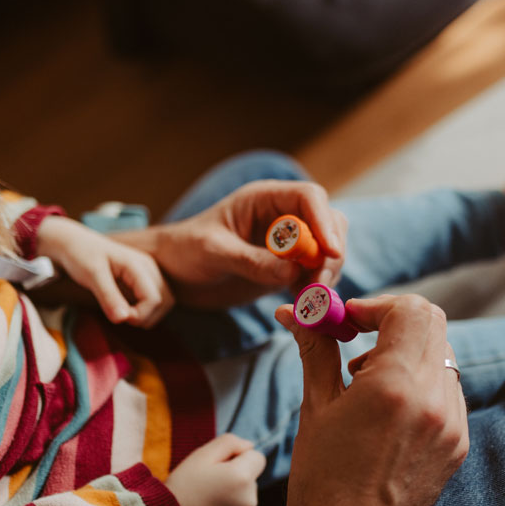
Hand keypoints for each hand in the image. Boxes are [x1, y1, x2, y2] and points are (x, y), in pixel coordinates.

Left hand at [35, 216, 173, 326]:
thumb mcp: (92, 275)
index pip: (154, 299)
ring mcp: (149, 271)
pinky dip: (146, 309)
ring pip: (164, 301)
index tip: (119, 318)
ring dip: (149, 314)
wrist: (73, 242)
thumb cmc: (80, 255)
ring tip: (125, 313)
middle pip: (165, 301)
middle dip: (146, 316)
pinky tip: (128, 308)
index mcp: (138, 265)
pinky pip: (156, 298)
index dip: (140, 315)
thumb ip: (108, 297)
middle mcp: (149, 267)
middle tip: (122, 317)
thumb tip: (123, 319)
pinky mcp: (145, 277)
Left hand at [123, 180, 346, 307]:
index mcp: (265, 199)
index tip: (331, 252)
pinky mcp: (287, 269)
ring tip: (308, 300)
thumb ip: (250, 260)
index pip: (309, 198)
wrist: (174, 273)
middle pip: (328, 224)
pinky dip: (315, 291)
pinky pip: (314, 276)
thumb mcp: (213, 252)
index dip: (324, 222)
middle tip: (318, 284)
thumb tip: (292, 272)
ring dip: (325, 275)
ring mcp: (288, 244)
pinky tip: (302, 307)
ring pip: (327, 252)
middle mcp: (283, 217)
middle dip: (330, 253)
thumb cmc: (186, 250)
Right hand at [166, 433, 266, 505]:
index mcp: (242, 478)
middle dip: (235, 476)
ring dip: (234, 495)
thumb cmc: (183, 485)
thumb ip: (230, 442)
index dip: (238, 457)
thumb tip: (249, 446)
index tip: (218, 466)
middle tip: (208, 483)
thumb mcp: (202, 455)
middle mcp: (250, 500)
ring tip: (207, 500)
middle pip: (251, 479)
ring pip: (246, 497)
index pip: (257, 457)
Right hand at [272, 294, 468, 505]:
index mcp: (395, 385)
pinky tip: (387, 409)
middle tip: (356, 339)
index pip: (410, 310)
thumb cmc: (321, 476)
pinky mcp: (458, 444)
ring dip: (407, 352)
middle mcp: (434, 399)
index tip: (349, 320)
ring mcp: (453, 424)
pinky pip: (448, 390)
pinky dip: (421, 383)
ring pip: (442, 355)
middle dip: (392, 322)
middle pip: (432, 324)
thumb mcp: (315, 405)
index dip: (377, 306)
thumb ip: (315, 348)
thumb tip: (295, 311)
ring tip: (366, 383)